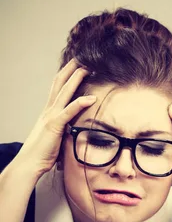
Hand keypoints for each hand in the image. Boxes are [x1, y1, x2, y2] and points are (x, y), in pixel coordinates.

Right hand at [15, 59, 95, 178]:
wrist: (28, 164)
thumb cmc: (42, 154)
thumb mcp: (55, 136)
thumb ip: (64, 128)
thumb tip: (73, 127)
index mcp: (49, 112)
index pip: (58, 87)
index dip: (67, 74)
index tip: (77, 64)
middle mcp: (48, 110)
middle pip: (59, 83)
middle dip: (71, 68)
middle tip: (83, 56)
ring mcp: (51, 117)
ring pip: (64, 92)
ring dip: (76, 78)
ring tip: (88, 67)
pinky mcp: (54, 126)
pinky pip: (69, 111)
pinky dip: (80, 103)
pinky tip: (92, 97)